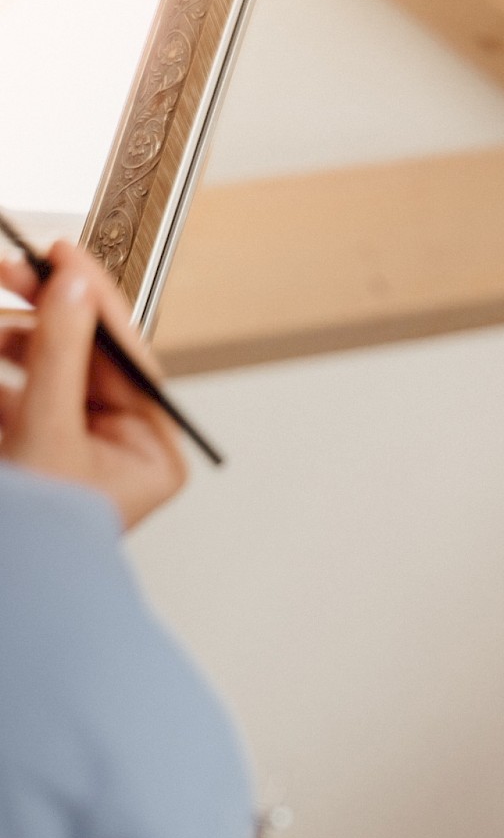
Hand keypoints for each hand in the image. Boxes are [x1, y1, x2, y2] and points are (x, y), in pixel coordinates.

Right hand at [0, 241, 186, 528]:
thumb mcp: (49, 429)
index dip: (94, 298)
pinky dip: (0, 379)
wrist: (8, 584)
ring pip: (49, 369)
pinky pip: (23, 397)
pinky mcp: (41, 450)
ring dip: (11, 341)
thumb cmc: (38, 537)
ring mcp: (83, 449)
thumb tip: (75, 284)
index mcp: (153, 452)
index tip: (63, 253)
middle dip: (42, 314)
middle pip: (88, 356)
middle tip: (10, 269)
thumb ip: (61, 351)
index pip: (129, 355)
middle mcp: (125, 448)